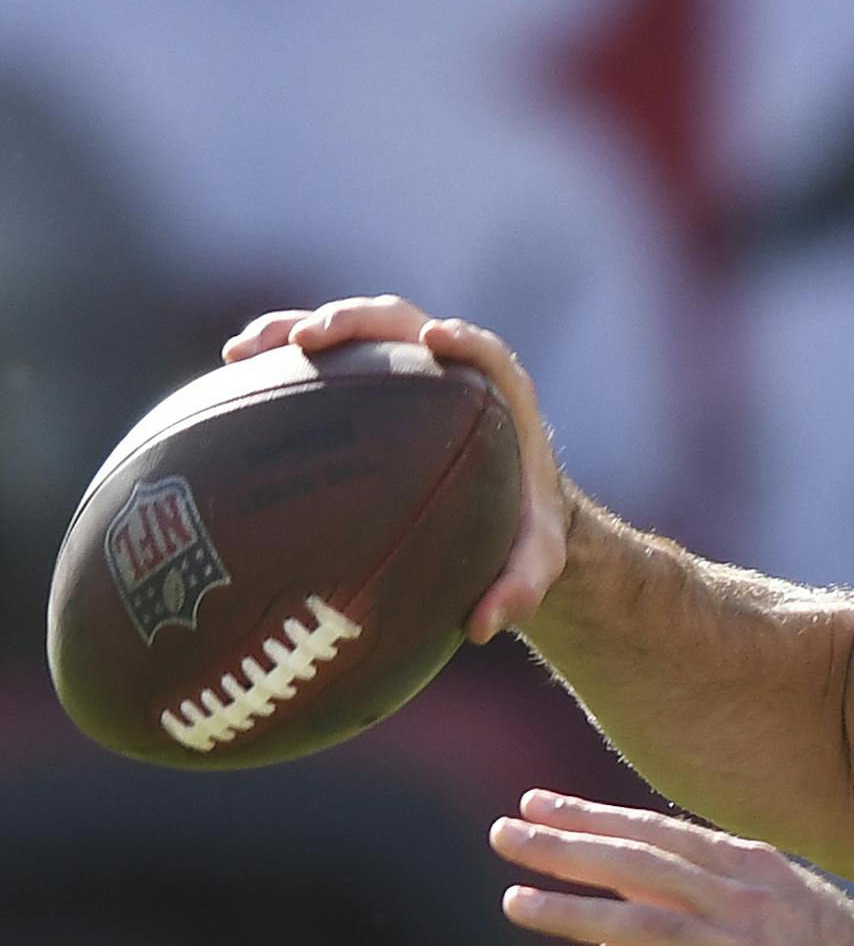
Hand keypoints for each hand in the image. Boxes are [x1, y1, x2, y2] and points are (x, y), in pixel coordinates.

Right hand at [222, 295, 565, 642]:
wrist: (503, 510)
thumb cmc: (520, 529)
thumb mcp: (533, 563)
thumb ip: (522, 589)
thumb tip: (486, 625)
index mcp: (499, 396)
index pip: (484, 353)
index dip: (462, 340)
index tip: (435, 340)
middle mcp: (450, 370)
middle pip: (403, 324)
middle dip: (356, 321)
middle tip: (308, 339)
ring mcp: (406, 369)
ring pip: (354, 332)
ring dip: (299, 328)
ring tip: (244, 350)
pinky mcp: (371, 381)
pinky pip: (326, 362)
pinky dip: (280, 361)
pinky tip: (229, 378)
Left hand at [490, 790, 853, 945]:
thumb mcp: (766, 914)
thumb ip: (689, 918)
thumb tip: (610, 940)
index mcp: (747, 866)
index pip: (655, 833)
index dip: (593, 816)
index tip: (535, 802)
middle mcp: (743, 900)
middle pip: (642, 865)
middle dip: (569, 845)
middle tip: (505, 830)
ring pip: (646, 927)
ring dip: (574, 913)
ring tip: (513, 901)